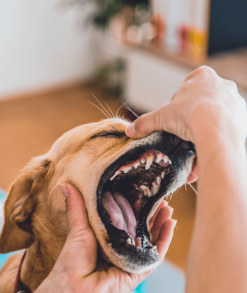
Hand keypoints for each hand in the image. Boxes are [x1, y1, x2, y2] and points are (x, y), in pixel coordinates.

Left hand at [46, 183, 175, 292]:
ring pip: (151, 241)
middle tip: (160, 197)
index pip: (125, 221)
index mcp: (106, 240)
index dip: (135, 208)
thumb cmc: (72, 261)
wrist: (73, 289)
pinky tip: (170, 224)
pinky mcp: (139, 272)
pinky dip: (165, 240)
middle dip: (152, 215)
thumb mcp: (78, 228)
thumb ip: (76, 207)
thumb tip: (65, 185)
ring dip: (161, 224)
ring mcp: (130, 262)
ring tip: (168, 207)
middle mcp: (120, 251)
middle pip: (141, 230)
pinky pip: (156, 255)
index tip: (142, 192)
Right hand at [125, 66, 246, 147]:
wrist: (217, 129)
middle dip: (194, 115)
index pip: (186, 88)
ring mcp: (235, 99)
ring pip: (217, 113)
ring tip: (197, 142)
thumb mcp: (161, 117)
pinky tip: (210, 145)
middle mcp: (222, 83)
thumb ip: (145, 122)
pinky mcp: (244, 115)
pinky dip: (219, 134)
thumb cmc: (189, 115)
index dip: (177, 104)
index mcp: (202, 75)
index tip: (174, 118)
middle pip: (203, 101)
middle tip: (184, 131)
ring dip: (207, 126)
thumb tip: (129, 130)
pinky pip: (228, 125)